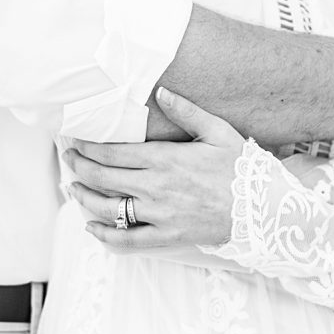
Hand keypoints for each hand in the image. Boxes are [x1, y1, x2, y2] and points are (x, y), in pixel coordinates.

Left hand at [65, 88, 242, 251]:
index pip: (113, 152)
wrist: (265, 209)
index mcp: (166, 159)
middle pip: (103, 178)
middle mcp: (157, 188)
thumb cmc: (243, 168)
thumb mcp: (218, 131)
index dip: (87, 146)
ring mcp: (160, 216)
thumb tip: (161, 92)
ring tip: (73, 188)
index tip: (75, 139)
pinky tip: (92, 227)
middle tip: (67, 158)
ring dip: (84, 197)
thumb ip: (187, 111)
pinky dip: (104, 236)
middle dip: (78, 167)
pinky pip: (128, 241)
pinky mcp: (168, 237)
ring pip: (108, 208)